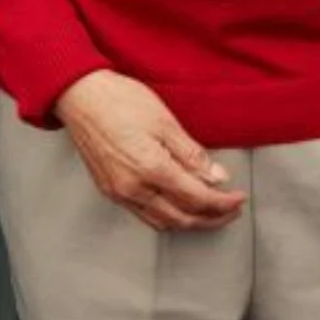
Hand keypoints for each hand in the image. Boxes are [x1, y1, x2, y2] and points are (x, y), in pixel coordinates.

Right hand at [52, 70, 247, 231]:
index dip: (222, 203)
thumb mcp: (165, 121)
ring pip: (162, 222)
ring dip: (190, 222)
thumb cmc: (120, 101)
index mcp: (151, 170)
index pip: (197, 198)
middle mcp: (133, 189)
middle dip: (211, 218)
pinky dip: (167, 217)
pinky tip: (178, 208)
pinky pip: (144, 215)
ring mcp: (119, 193)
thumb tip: (217, 177)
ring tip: (210, 212)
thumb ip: (191, 154)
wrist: (79, 97)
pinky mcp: (110, 191)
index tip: (239, 198)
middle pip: (182, 218)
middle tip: (232, 210)